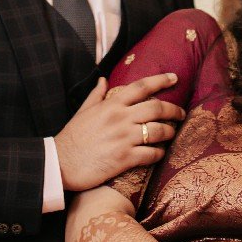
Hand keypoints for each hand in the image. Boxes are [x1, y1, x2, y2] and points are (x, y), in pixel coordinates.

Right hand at [54, 75, 184, 192]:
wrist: (60, 164)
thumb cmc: (71, 138)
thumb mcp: (82, 111)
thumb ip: (96, 95)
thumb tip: (104, 79)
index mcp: (111, 105)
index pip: (141, 87)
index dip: (161, 80)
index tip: (175, 77)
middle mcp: (120, 118)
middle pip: (156, 108)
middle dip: (174, 109)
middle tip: (181, 112)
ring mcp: (124, 138)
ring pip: (158, 131)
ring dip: (170, 132)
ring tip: (172, 133)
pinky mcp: (125, 158)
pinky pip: (151, 153)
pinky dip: (159, 153)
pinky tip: (160, 153)